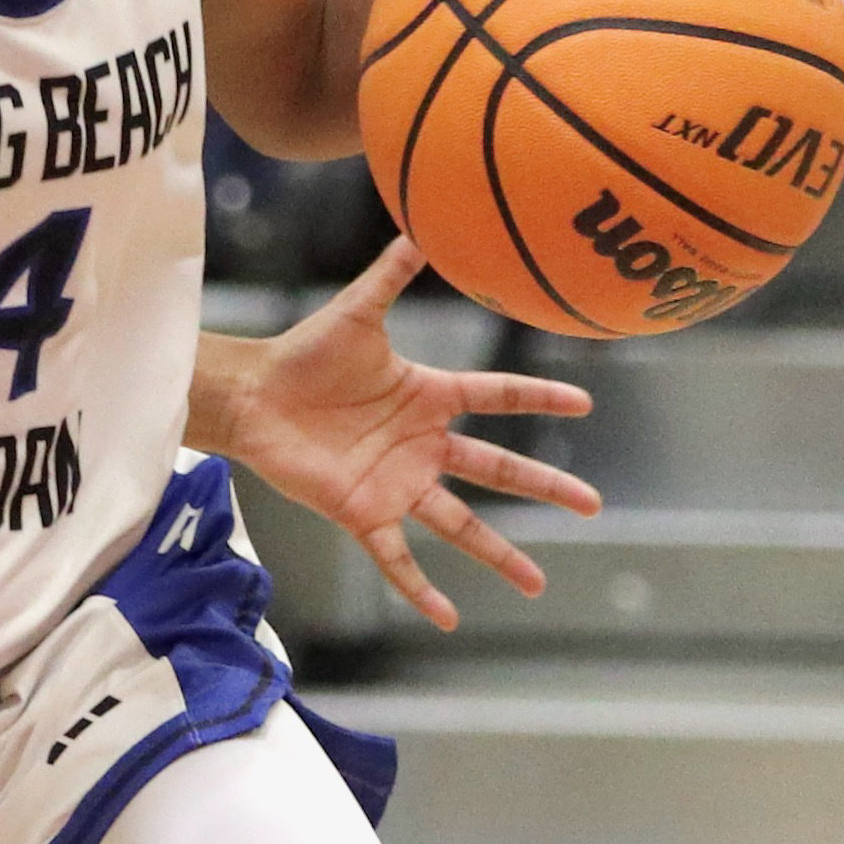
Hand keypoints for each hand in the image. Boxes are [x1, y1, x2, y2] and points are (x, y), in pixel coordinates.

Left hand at [206, 240, 596, 630]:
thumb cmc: (302, 354)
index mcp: (428, 397)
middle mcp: (421, 445)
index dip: (539, 400)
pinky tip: (448, 618)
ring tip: (537, 583)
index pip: (497, 398)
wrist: (251, 396)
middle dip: (544, 488)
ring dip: (498, 554)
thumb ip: (392, 273)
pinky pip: (396, 558)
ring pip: (460, 524)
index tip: (585, 405)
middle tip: (592, 505)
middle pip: (496, 469)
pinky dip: (420, 588)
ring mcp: (396, 483)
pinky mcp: (362, 513)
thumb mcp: (358, 311)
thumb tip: (421, 225)